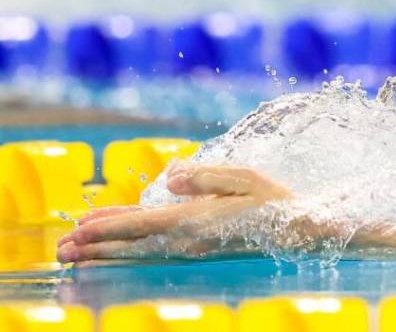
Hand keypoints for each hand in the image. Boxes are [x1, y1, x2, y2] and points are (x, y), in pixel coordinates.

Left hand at [57, 164, 291, 263]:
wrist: (299, 232)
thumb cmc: (275, 201)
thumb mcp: (244, 178)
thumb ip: (205, 175)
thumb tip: (169, 174)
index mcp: (198, 219)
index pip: (143, 223)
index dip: (109, 226)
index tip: (79, 229)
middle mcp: (190, 239)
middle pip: (134, 243)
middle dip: (97, 246)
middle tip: (61, 250)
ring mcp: (194, 249)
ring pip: (141, 251)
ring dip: (107, 253)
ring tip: (77, 256)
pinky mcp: (199, 250)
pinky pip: (155, 252)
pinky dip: (130, 251)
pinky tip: (119, 250)